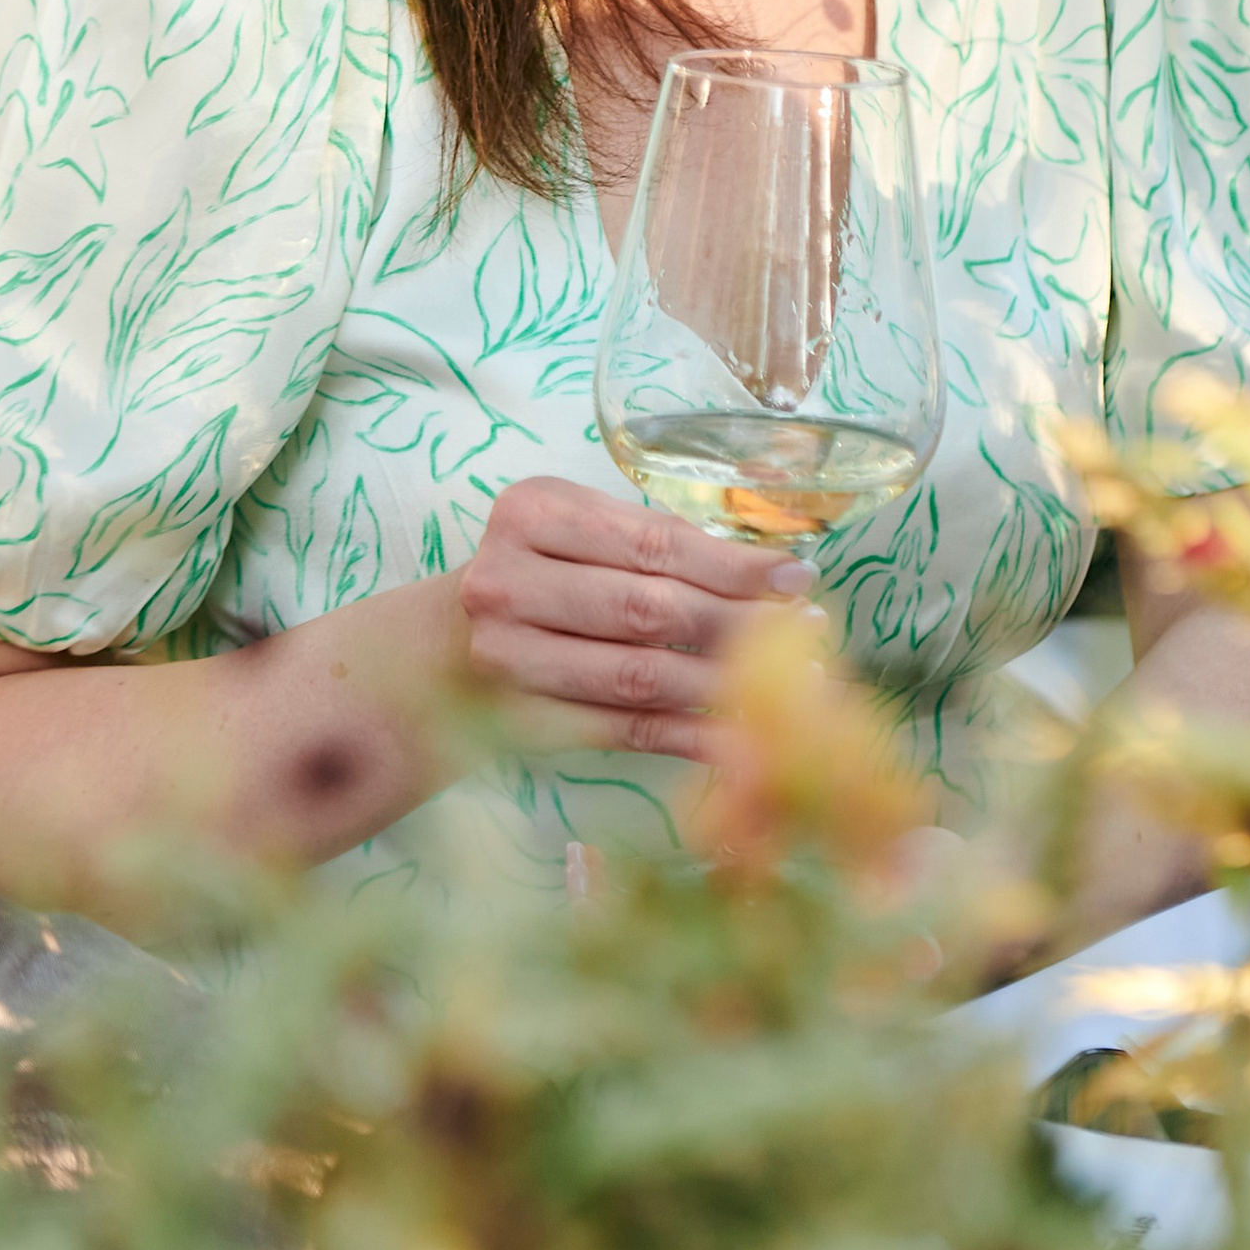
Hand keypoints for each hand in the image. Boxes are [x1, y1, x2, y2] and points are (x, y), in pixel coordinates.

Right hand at [456, 477, 809, 762]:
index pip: (651, 543)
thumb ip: (654, 540)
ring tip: (788, 684)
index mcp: (530, 512)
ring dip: (724, 683)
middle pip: (647, 609)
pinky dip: (691, 736)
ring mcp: (509, 658)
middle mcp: (508, 583)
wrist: (444, 647)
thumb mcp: (576, 527)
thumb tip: (770, 573)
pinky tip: (743, 737)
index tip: (796, 577)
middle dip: (738, 623)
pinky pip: (625, 731)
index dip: (732, 564)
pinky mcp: (525, 721)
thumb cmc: (537, 571)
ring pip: (639, 677)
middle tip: (804, 631)